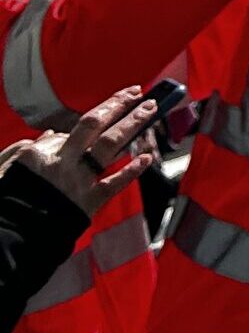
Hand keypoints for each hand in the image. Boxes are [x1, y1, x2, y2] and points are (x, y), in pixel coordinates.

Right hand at [0, 86, 157, 216]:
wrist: (13, 240)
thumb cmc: (7, 204)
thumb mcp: (5, 171)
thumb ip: (25, 150)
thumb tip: (50, 135)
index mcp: (37, 155)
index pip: (63, 134)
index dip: (73, 136)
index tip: (98, 119)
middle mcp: (61, 163)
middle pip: (92, 125)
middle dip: (115, 105)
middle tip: (136, 92)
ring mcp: (78, 182)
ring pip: (108, 146)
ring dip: (131, 124)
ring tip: (150, 108)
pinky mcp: (89, 203)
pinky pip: (114, 184)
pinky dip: (132, 171)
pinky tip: (147, 157)